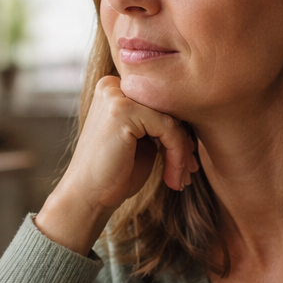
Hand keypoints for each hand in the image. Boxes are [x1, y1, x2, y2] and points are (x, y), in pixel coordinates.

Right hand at [35, 76, 199, 254]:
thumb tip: (194, 115)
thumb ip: (158, 122)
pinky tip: (172, 178)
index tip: (188, 160)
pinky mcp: (122, 110)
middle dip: (183, 142)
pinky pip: (167, 128)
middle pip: (167, 107)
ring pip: (170, 119)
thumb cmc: (114, 174)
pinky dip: (176, 155)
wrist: (88, 197)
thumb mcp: (141, 140)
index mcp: (114, 88)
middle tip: (190, 171)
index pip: (160, 102)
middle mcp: (112, 85)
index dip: (178, 130)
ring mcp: (115, 95)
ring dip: (182, 152)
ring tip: (182, 178)